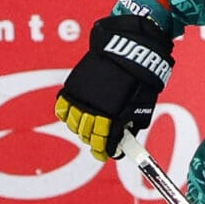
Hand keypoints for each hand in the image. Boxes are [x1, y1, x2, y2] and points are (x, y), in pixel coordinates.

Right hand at [56, 13, 173, 160]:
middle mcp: (95, 110)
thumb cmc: (139, 77)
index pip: (103, 143)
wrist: (128, 49)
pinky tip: (73, 116)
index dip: (103, 151)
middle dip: (93, 141)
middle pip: (87, 135)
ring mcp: (82, 98)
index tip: (104, 154)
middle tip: (97, 141)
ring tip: (87, 129)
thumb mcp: (142, 105)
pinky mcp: (74, 86)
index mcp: (113, 117)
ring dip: (80, 130)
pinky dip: (66, 115)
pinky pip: (63, 107)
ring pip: (74, 124)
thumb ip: (130, 124)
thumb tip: (123, 139)